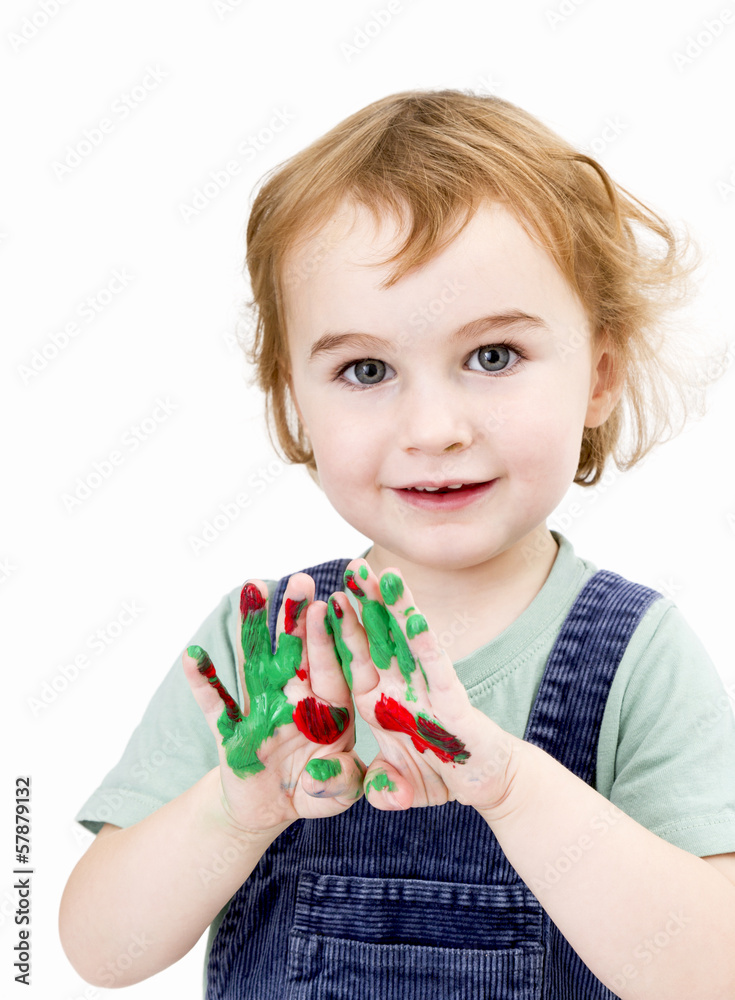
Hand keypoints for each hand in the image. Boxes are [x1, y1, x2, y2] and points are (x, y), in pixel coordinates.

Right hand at [182, 573, 366, 837]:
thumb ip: (342, 781)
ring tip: (251, 585)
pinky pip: (215, 704)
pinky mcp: (231, 728)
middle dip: (297, 616)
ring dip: (253, 625)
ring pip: (257, 661)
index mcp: (330, 708)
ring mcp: (261, 708)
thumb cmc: (317, 789)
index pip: (332, 669)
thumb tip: (335, 769)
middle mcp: (296, 697)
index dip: (328, 641)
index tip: (327, 607)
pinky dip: (203, 682)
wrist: (272, 808)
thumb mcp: (338, 792)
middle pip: (296, 651)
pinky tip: (192, 656)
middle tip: (300, 578)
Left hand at [325, 560, 521, 814]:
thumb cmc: (439, 774)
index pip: (348, 660)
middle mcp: (397, 687)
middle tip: (349, 567)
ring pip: (403, 640)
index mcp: (375, 700)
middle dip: (361, 603)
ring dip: (391, 606)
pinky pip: (435, 665)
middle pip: (373, 638)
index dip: (334, 631)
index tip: (315, 601)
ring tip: (379, 572)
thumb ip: (378, 785)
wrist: (486, 785)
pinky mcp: (451, 699)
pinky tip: (413, 615)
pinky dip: (424, 640)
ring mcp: (424, 688)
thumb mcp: (396, 785)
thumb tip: (368, 792)